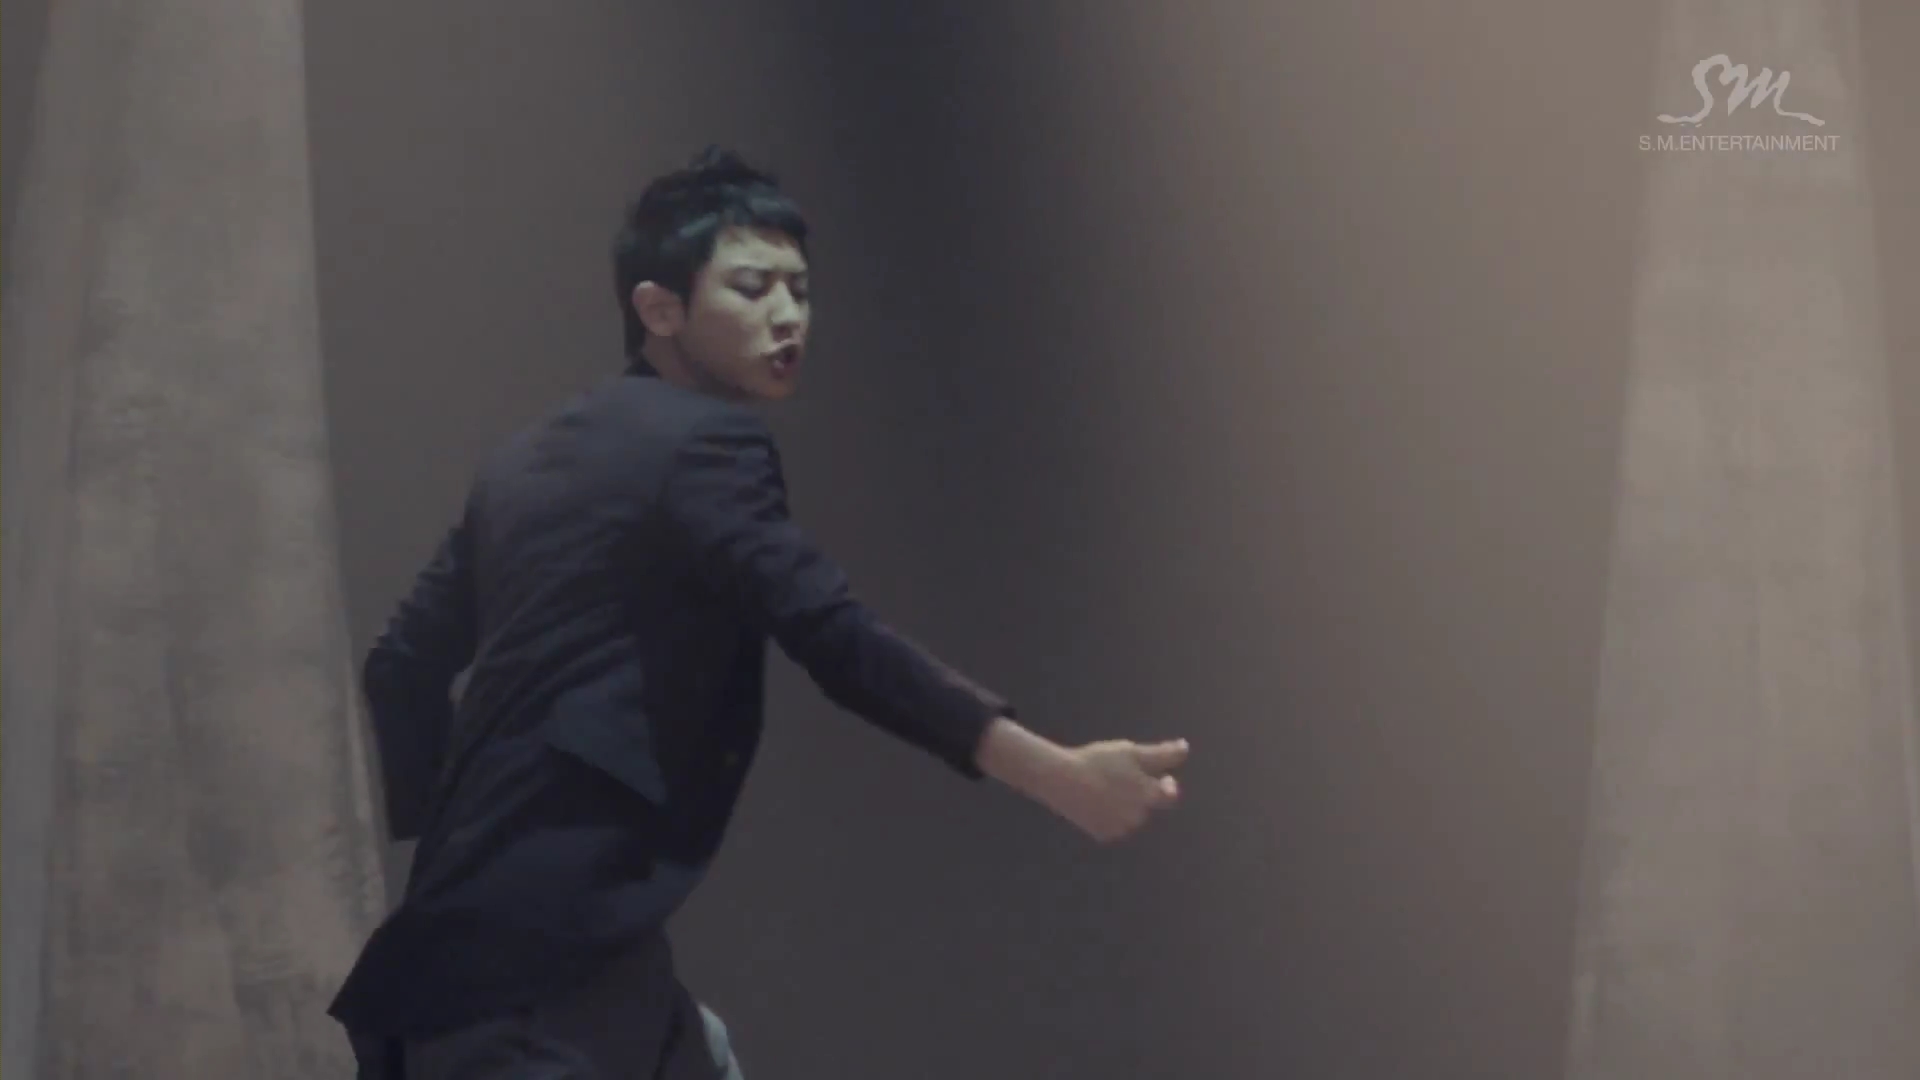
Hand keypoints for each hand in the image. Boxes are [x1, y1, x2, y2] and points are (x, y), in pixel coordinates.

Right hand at [1046, 739, 1189, 843]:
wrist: (1062, 780)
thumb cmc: (1099, 762)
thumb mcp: (1132, 752)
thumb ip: (1163, 754)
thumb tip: (1185, 748)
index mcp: (1149, 796)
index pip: (1169, 795)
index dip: (1164, 784)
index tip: (1155, 774)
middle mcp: (1138, 817)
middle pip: (1146, 805)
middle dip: (1138, 793)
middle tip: (1118, 775)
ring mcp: (1120, 828)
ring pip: (1129, 816)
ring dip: (1123, 804)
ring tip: (1103, 786)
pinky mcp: (1103, 835)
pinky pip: (1112, 825)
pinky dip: (1107, 815)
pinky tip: (1094, 800)